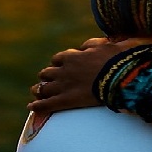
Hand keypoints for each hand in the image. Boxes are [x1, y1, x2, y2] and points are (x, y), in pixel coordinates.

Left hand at [27, 36, 151, 112]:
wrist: (120, 75)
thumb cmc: (120, 60)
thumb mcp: (112, 45)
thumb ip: (101, 44)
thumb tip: (96, 44)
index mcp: (75, 55)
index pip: (60, 58)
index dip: (60, 63)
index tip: (62, 66)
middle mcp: (65, 69)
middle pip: (48, 72)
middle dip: (47, 76)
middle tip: (46, 81)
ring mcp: (64, 85)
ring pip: (44, 87)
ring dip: (39, 89)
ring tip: (35, 93)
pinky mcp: (66, 100)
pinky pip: (47, 104)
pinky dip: (37, 106)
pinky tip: (31, 108)